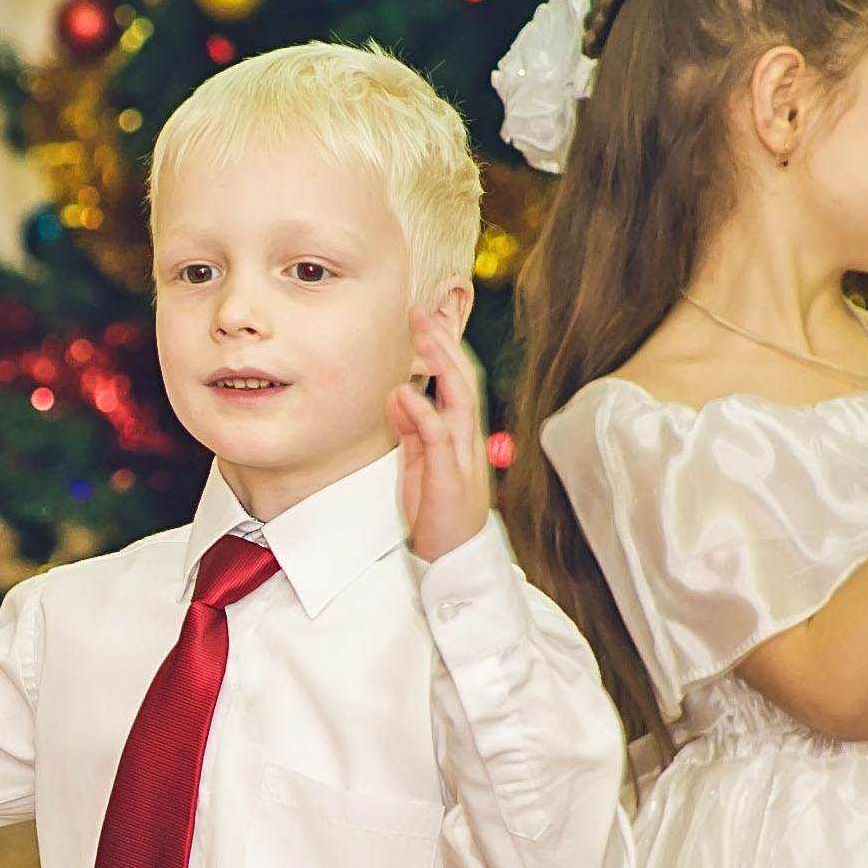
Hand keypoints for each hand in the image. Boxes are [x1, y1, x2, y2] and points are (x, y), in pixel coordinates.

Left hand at [389, 308, 491, 562]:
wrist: (455, 558)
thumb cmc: (438, 511)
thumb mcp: (421, 462)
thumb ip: (413, 428)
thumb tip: (399, 393)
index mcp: (461, 433)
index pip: (457, 379)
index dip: (443, 347)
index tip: (424, 317)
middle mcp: (468, 439)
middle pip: (463, 378)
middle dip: (444, 342)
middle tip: (422, 310)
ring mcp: (463, 457)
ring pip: (460, 398)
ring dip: (441, 363)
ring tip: (422, 333)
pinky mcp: (451, 479)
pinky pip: (440, 438)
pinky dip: (424, 412)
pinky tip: (406, 391)